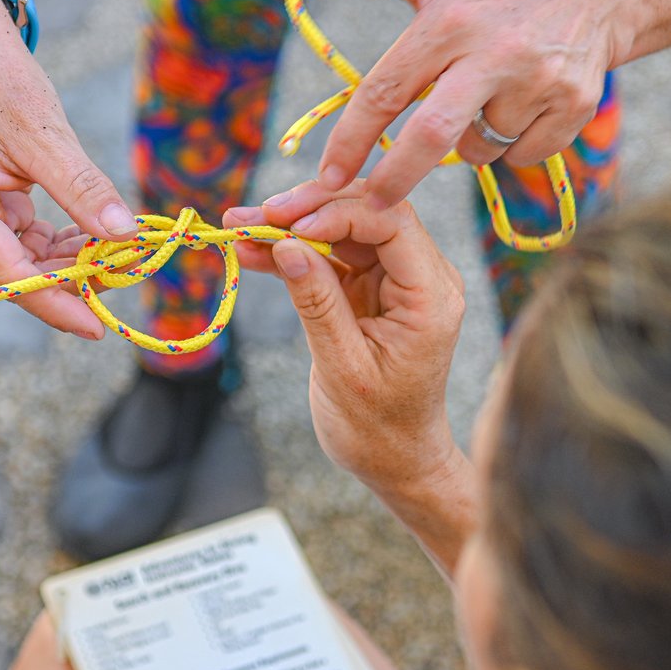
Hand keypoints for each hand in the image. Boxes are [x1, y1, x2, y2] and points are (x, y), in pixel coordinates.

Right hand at [0, 0, 137, 338]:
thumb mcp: (47, 134)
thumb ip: (83, 188)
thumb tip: (124, 236)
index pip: (7, 273)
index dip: (54, 303)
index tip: (97, 327)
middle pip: (14, 273)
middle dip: (70, 280)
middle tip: (127, 275)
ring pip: (20, 262)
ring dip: (69, 263)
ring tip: (120, 256)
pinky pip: (20, 243)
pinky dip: (58, 245)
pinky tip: (95, 239)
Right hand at [224, 182, 465, 489]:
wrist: (395, 459)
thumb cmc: (377, 427)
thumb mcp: (342, 368)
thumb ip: (318, 303)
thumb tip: (286, 246)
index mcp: (431, 296)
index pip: (391, 224)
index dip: (338, 214)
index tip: (288, 227)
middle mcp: (421, 277)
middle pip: (368, 213)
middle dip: (310, 209)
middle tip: (254, 216)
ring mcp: (394, 280)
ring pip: (344, 228)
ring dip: (292, 226)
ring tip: (240, 225)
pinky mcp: (369, 288)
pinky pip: (330, 254)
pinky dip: (293, 251)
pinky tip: (252, 249)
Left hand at [297, 0, 626, 208]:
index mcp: (449, 20)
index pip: (386, 91)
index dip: (351, 139)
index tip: (327, 175)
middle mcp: (494, 51)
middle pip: (432, 137)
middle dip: (397, 178)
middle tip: (376, 200)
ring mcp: (539, 81)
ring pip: (479, 150)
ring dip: (466, 144)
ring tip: (480, 102)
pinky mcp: (574, 105)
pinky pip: (522, 156)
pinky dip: (511, 146)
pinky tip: (520, 106)